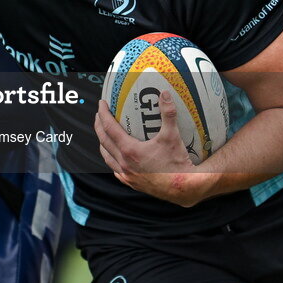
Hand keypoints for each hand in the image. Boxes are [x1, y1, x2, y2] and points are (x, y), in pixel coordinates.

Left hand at [95, 92, 215, 206]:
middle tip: (99, 115)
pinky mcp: (132, 183)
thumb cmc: (177, 163)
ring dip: (103, 143)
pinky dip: (112, 160)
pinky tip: (116, 158)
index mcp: (130, 150)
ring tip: (104, 134)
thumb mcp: (173, 136)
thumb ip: (168, 113)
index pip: (109, 128)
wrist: (183, 188)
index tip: (101, 104)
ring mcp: (127, 175)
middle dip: (99, 126)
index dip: (103, 114)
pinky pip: (116, 170)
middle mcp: (124, 163)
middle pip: (104, 141)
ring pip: (107, 157)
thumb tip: (164, 94)